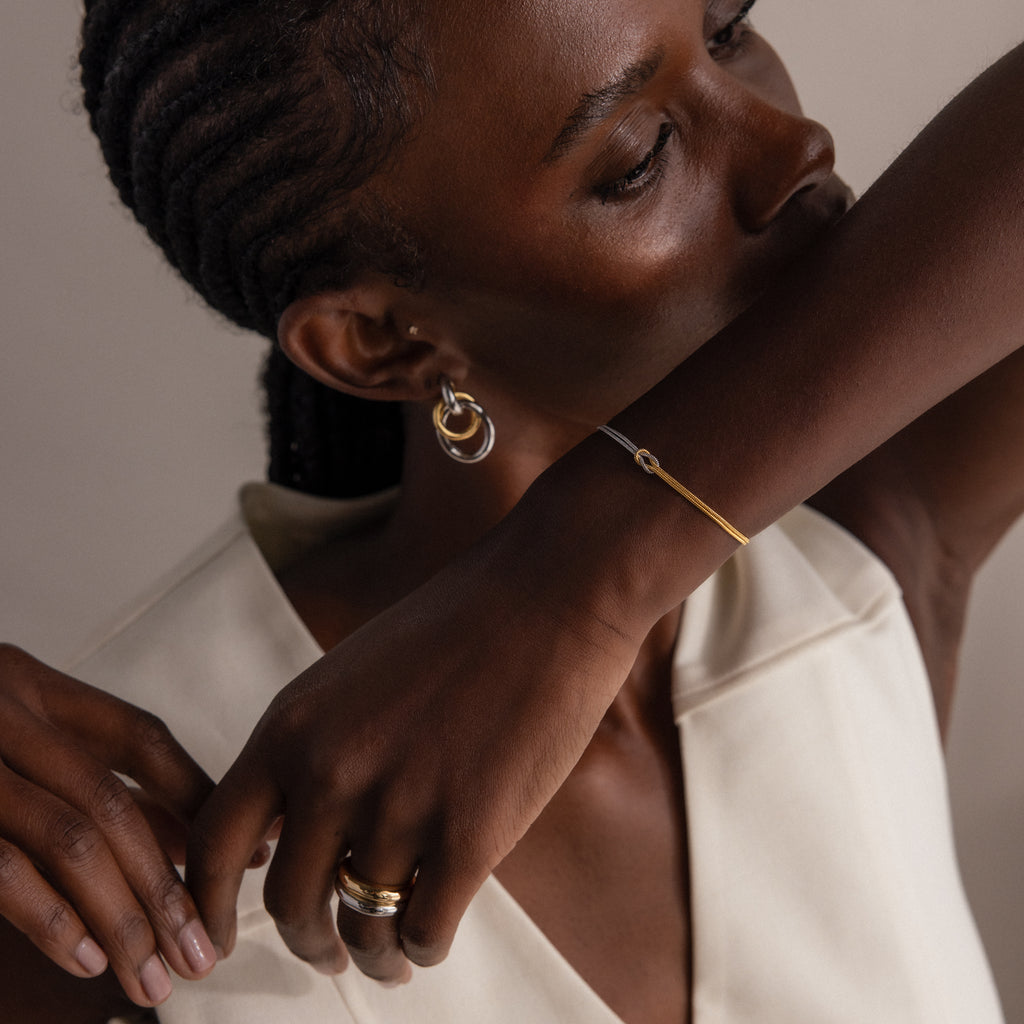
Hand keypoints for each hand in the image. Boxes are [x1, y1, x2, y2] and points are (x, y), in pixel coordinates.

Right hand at [0, 644, 218, 1008]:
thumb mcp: (9, 736)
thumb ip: (82, 773)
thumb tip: (183, 837)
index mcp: (27, 683)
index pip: (139, 735)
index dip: (193, 795)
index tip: (237, 853)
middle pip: (112, 798)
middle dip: (165, 881)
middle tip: (201, 950)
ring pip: (70, 835)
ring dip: (122, 912)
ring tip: (155, 976)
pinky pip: (1, 866)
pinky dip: (51, 916)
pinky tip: (90, 956)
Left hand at [187, 509, 645, 984]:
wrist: (546, 596)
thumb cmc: (458, 625)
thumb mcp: (353, 674)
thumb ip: (317, 746)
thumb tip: (306, 829)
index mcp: (291, 726)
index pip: (213, 842)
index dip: (206, 905)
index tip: (218, 940)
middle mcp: (330, 772)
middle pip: (288, 902)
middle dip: (308, 942)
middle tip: (329, 951)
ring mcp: (399, 806)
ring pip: (362, 926)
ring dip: (373, 955)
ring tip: (388, 957)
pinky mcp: (470, 834)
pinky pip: (425, 930)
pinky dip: (421, 948)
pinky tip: (428, 939)